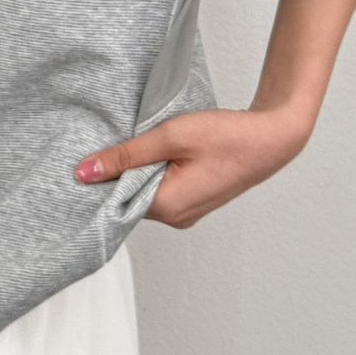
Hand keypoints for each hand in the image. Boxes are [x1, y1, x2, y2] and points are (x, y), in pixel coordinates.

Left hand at [74, 105, 312, 229]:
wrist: (271, 139)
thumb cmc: (226, 136)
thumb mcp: (170, 136)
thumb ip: (126, 155)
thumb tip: (84, 172)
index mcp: (168, 208)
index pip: (115, 201)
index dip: (99, 178)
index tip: (85, 157)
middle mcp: (176, 218)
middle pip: (129, 197)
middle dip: (118, 172)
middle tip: (110, 140)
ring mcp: (187, 212)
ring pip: (144, 191)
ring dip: (137, 169)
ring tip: (136, 141)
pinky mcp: (194, 200)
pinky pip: (161, 189)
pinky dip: (153, 170)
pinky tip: (155, 150)